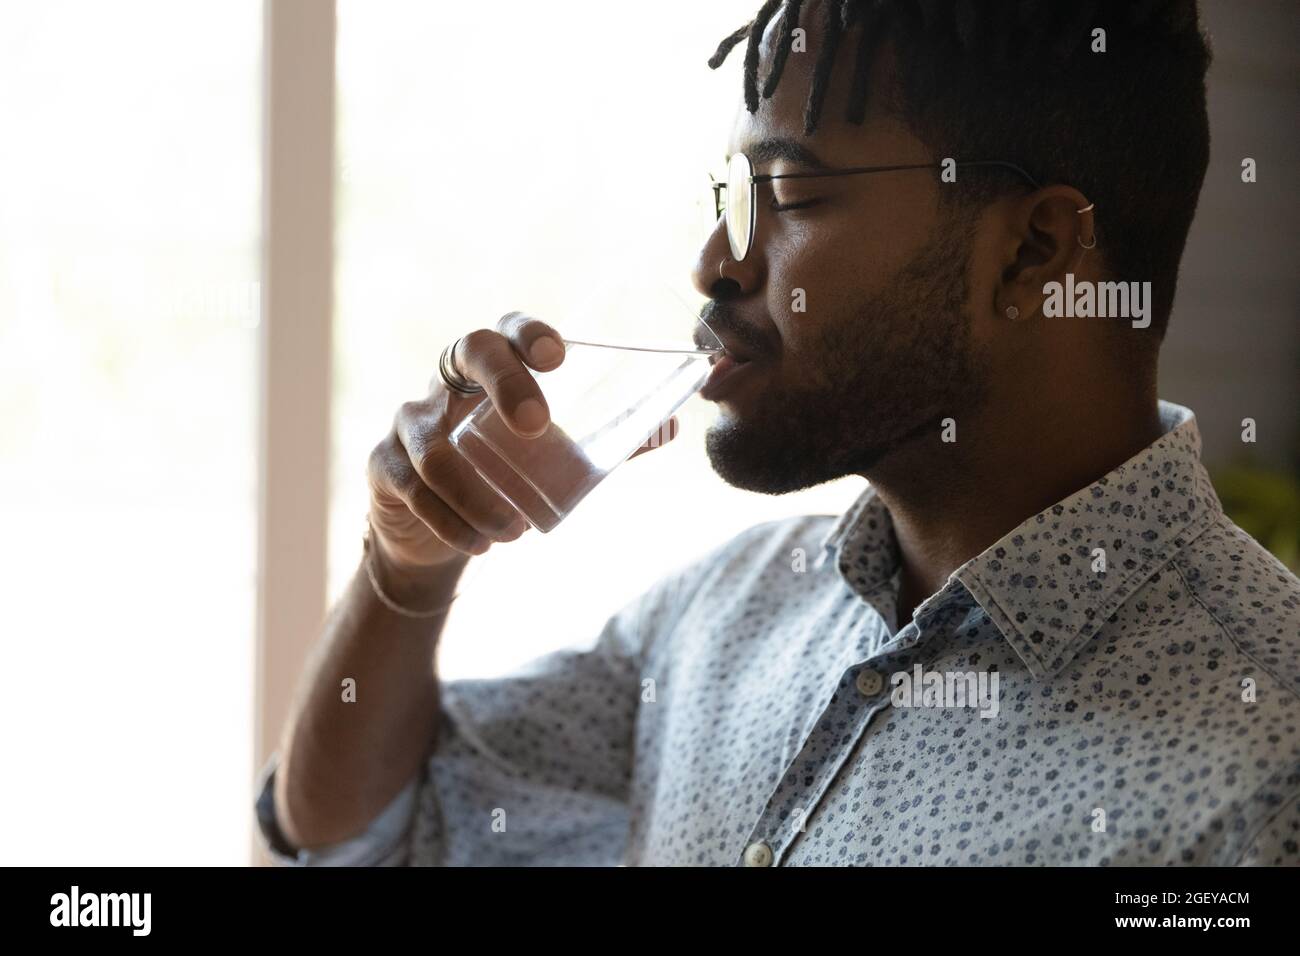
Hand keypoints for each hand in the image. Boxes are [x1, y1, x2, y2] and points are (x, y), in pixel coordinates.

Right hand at [366, 312, 678, 572]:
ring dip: (479, 494)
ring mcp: (410, 420)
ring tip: (515, 532)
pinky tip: (480, 544)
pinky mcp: (384, 466)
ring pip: (436, 447)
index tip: (558, 354)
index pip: (506, 330)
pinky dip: (451, 522)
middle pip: (469, 352)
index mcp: (493, 368)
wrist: (435, 530)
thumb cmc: (505, 471)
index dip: (529, 331)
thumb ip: (608, 441)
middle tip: (541, 428)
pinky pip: (414, 490)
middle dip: (507, 384)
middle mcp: (448, 382)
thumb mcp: (555, 454)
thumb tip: (671, 428)